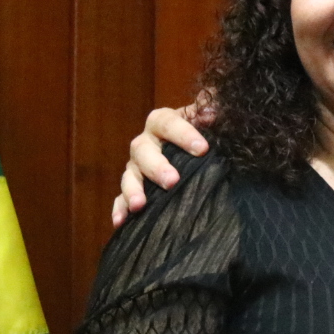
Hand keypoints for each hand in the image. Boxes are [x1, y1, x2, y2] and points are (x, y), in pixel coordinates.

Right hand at [111, 95, 215, 226]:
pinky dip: (120, 209)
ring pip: (129, 175)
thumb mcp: (211, 120)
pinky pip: (121, 199)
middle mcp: (146, 143)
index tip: (202, 148)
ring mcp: (137, 167)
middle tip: (172, 181)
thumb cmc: (205, 135)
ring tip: (140, 205)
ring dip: (133, 189)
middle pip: (143, 150)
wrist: (199, 155)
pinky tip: (120, 222)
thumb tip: (213, 111)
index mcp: (163, 122)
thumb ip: (211, 110)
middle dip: (157, 166)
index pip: (167, 122)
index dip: (183, 133)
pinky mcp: (133, 189)